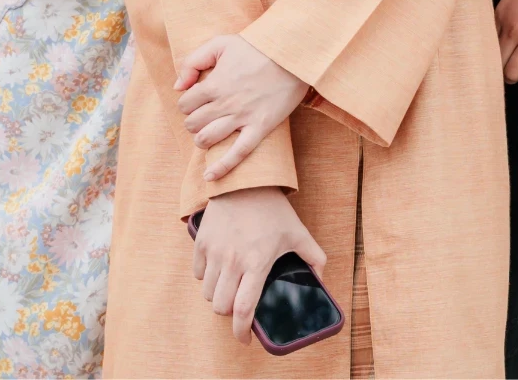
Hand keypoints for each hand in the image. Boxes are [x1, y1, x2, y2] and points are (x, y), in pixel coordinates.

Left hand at [175, 35, 306, 181]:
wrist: (292, 55)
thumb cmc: (255, 47)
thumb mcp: (220, 43)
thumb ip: (193, 61)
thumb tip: (178, 86)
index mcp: (213, 83)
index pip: (184, 104)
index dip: (186, 104)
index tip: (195, 101)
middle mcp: (224, 103)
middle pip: (193, 124)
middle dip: (193, 122)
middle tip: (203, 117)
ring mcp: (242, 117)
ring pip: (208, 139)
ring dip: (201, 140)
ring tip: (207, 135)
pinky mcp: (260, 128)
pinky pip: (238, 154)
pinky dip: (222, 168)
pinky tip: (210, 177)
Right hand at [194, 187, 326, 342]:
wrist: (245, 178)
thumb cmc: (273, 208)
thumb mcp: (298, 232)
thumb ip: (315, 257)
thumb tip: (321, 278)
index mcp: (257, 263)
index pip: (243, 310)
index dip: (241, 331)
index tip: (245, 339)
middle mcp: (232, 260)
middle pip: (220, 306)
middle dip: (229, 314)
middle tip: (238, 307)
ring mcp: (214, 251)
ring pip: (207, 292)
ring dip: (217, 296)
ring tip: (229, 287)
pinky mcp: (201, 241)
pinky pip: (197, 272)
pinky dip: (205, 277)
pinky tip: (218, 270)